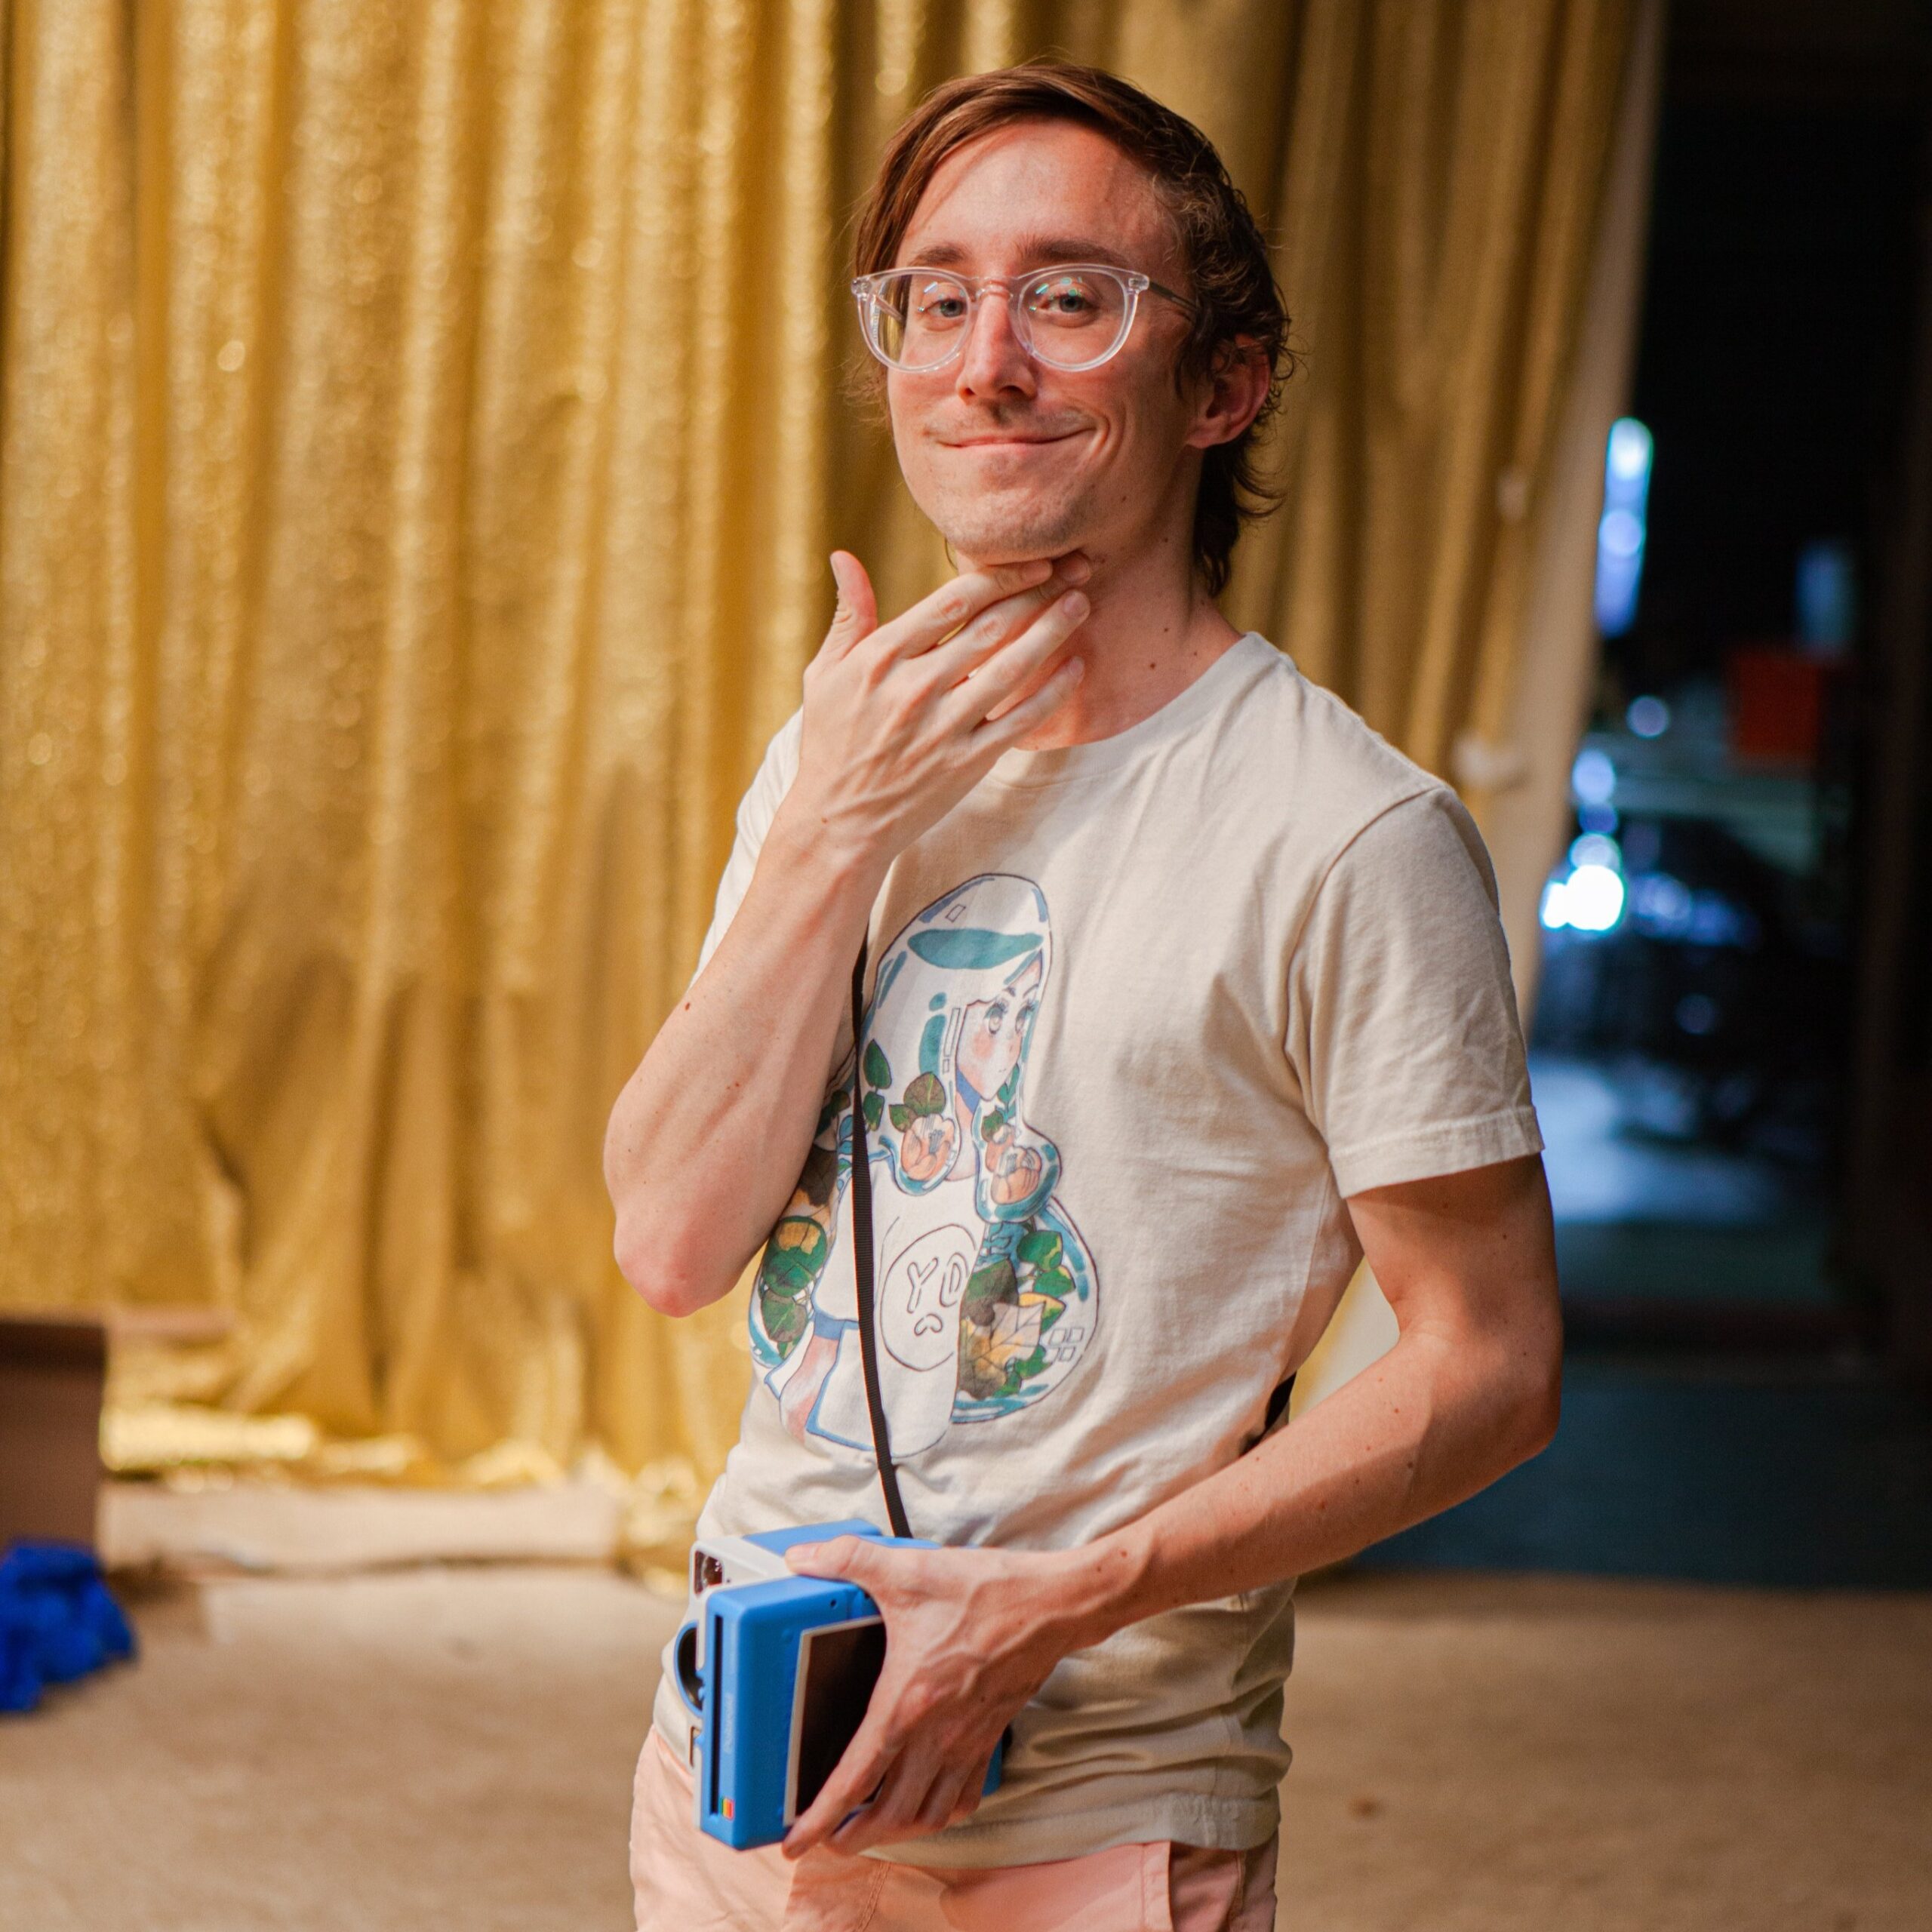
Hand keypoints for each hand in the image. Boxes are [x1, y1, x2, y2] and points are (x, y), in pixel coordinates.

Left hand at [778, 1534, 1084, 1857]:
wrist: (1051, 1605)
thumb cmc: (987, 1592)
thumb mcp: (909, 1571)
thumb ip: (850, 1561)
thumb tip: (803, 1559)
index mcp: (907, 1702)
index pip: (854, 1778)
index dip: (820, 1817)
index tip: (795, 1843)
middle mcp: (936, 1734)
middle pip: (890, 1813)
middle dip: (853, 1837)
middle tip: (828, 1839)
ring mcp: (966, 1741)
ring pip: (928, 1813)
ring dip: (896, 1830)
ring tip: (871, 1829)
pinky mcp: (990, 1737)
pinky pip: (965, 1795)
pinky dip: (943, 1811)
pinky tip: (930, 1803)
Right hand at [779, 550, 1091, 874]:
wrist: (839, 821)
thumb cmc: (831, 742)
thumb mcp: (825, 674)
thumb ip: (849, 615)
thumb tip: (844, 556)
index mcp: (881, 657)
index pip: (953, 601)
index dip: (1000, 576)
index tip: (1033, 562)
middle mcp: (916, 688)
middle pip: (991, 627)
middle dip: (1037, 594)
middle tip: (1074, 570)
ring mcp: (944, 727)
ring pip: (1012, 668)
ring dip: (1052, 632)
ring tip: (1080, 604)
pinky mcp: (967, 762)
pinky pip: (1021, 720)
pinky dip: (1052, 693)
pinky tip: (1075, 667)